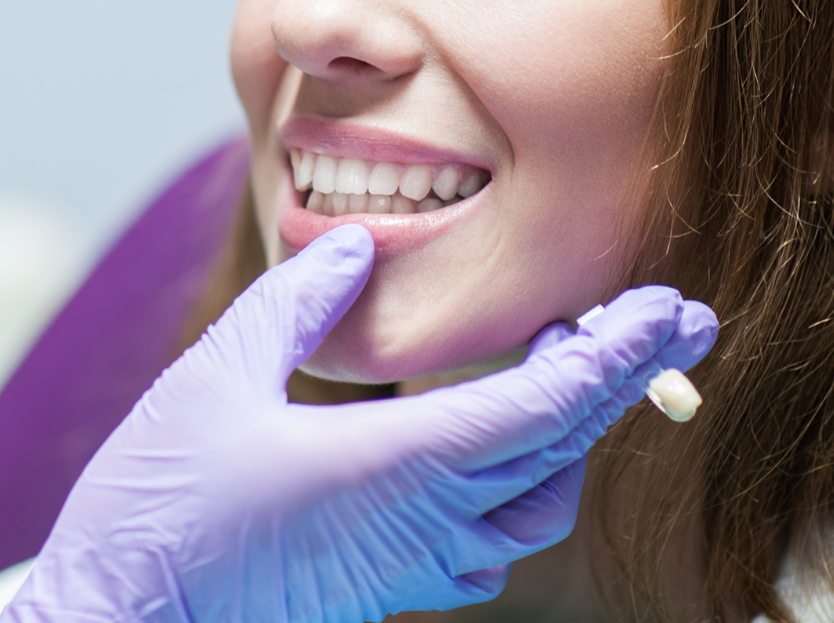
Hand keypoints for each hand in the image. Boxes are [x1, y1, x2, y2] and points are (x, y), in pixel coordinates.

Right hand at [3, 224, 717, 622]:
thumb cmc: (159, 510)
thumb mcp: (215, 378)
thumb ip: (295, 304)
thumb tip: (355, 245)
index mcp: (396, 465)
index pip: (544, 407)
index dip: (614, 355)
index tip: (667, 308)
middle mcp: (423, 522)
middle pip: (560, 448)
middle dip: (625, 376)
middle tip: (674, 317)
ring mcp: (412, 565)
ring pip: (537, 505)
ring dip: (573, 434)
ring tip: (574, 366)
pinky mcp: (389, 588)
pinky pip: (492, 543)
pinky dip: (523, 486)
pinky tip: (498, 450)